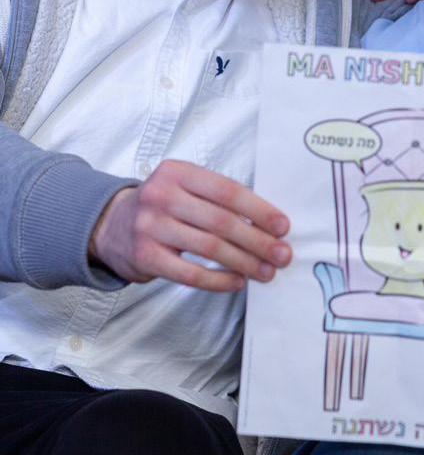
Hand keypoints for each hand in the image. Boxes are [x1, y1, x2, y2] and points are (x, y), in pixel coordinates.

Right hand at [89, 160, 291, 291]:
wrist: (110, 224)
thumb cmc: (164, 205)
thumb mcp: (185, 187)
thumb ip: (219, 199)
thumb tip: (268, 224)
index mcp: (178, 172)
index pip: (228, 191)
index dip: (260, 210)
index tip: (283, 227)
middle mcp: (162, 196)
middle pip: (222, 221)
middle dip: (258, 241)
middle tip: (282, 255)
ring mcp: (150, 227)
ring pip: (210, 248)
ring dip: (245, 262)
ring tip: (267, 271)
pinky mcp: (145, 257)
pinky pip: (190, 273)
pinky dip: (218, 280)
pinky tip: (237, 282)